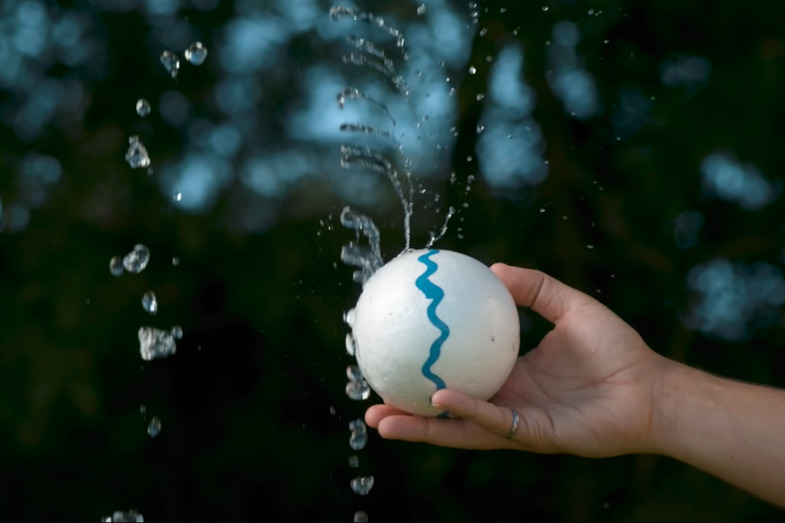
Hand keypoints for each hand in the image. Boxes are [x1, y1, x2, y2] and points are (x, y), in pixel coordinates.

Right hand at [365, 263, 673, 457]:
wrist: (651, 387)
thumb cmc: (616, 349)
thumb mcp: (569, 305)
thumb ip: (534, 286)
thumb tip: (491, 268)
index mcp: (509, 375)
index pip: (456, 374)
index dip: (424, 370)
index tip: (393, 356)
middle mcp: (506, 403)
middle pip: (445, 410)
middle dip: (406, 410)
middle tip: (369, 400)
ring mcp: (517, 424)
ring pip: (458, 427)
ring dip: (419, 425)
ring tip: (380, 417)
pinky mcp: (534, 437)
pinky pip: (494, 423)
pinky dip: (466, 411)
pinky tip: (439, 398)